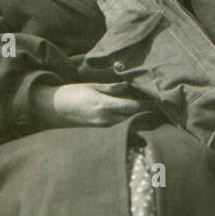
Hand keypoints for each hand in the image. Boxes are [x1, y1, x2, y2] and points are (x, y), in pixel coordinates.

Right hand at [32, 82, 147, 128]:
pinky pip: (118, 125)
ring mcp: (103, 126)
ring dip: (137, 117)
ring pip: (126, 122)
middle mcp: (105, 119)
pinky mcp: (100, 129)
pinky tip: (134, 115)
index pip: (131, 107)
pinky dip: (128, 120)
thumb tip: (127, 86)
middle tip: (159, 105)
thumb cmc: (72, 94)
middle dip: (145, 112)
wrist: (54, 109)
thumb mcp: (92, 86)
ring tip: (150, 109)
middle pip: (132, 117)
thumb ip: (111, 88)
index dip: (146, 105)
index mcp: (104, 105)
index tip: (158, 100)